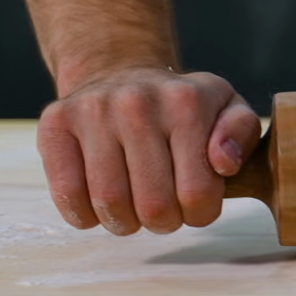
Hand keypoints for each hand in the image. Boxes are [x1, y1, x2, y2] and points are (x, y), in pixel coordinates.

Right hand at [35, 67, 261, 234]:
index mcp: (186, 103)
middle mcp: (137, 103)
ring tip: (133, 207)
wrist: (120, 73)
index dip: (200, 214)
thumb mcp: (227, 107)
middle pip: (154, 206)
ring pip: (110, 205)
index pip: (198, 193)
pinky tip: (99, 204)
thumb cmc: (181, 106)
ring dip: (125, 223)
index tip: (195, 203)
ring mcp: (92, 111)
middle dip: (165, 222)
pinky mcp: (55, 124)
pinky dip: (86, 215)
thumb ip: (241, 133)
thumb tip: (222, 163)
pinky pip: (68, 195)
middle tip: (164, 210)